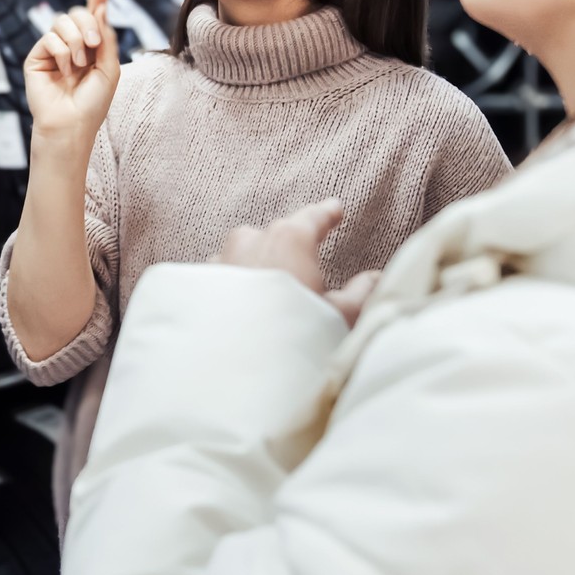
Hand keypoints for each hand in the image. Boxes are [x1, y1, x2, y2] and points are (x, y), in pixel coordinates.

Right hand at [24, 0, 120, 141]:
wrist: (71, 125)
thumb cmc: (92, 103)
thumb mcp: (109, 68)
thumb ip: (106, 38)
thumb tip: (100, 8)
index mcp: (92, 47)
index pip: (94, 15)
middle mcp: (72, 45)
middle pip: (78, 13)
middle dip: (89, 23)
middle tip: (94, 45)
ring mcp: (53, 50)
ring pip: (62, 21)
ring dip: (76, 40)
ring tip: (78, 64)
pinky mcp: (37, 57)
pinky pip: (49, 37)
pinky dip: (61, 52)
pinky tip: (64, 71)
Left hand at [213, 200, 379, 324]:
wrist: (234, 365)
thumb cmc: (295, 336)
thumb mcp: (340, 316)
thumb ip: (360, 292)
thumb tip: (375, 278)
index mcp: (289, 240)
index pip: (312, 217)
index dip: (327, 214)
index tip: (335, 209)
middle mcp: (250, 241)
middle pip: (275, 233)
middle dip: (289, 242)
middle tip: (304, 254)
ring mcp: (220, 260)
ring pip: (243, 251)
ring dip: (257, 262)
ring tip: (270, 284)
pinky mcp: (200, 284)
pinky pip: (222, 274)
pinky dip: (234, 283)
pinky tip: (240, 302)